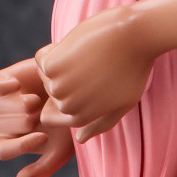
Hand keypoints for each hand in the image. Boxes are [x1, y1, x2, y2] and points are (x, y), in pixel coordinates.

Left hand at [0, 58, 74, 176]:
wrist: (72, 90)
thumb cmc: (65, 123)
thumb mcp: (60, 150)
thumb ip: (42, 169)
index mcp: (6, 145)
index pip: (2, 151)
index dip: (22, 144)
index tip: (44, 136)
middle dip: (23, 122)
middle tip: (41, 114)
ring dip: (18, 105)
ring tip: (36, 101)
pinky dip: (6, 88)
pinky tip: (20, 86)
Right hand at [35, 6, 154, 144]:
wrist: (136, 37)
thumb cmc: (134, 69)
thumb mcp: (122, 103)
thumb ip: (100, 123)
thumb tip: (80, 139)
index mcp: (82, 118)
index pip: (58, 110)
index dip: (72, 86)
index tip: (91, 73)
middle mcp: (67, 108)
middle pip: (52, 90)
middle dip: (67, 73)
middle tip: (92, 60)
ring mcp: (59, 89)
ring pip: (46, 74)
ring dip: (61, 60)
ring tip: (86, 52)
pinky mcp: (52, 67)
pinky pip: (41, 59)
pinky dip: (53, 49)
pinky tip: (75, 44)